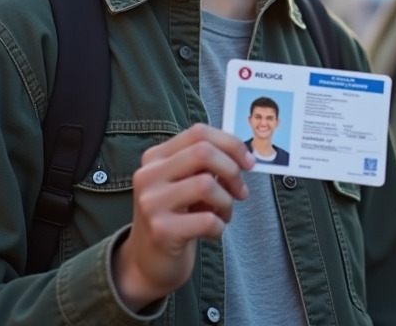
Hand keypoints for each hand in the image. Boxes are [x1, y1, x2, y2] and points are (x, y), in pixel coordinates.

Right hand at [112, 123, 254, 310]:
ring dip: (226, 202)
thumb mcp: (184, 184)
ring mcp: (151, 203)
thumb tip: (244, 155)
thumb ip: (205, 165)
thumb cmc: (176, 218)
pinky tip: (212, 233)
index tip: (248, 162)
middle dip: (232, 170)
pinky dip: (220, 227)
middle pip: (203, 152)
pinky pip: (207, 220)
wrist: (148, 263)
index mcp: (155, 157)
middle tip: (240, 191)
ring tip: (223, 215)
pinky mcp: (161, 231)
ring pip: (206, 184)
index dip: (230, 143)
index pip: (198, 132)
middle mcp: (148, 175)